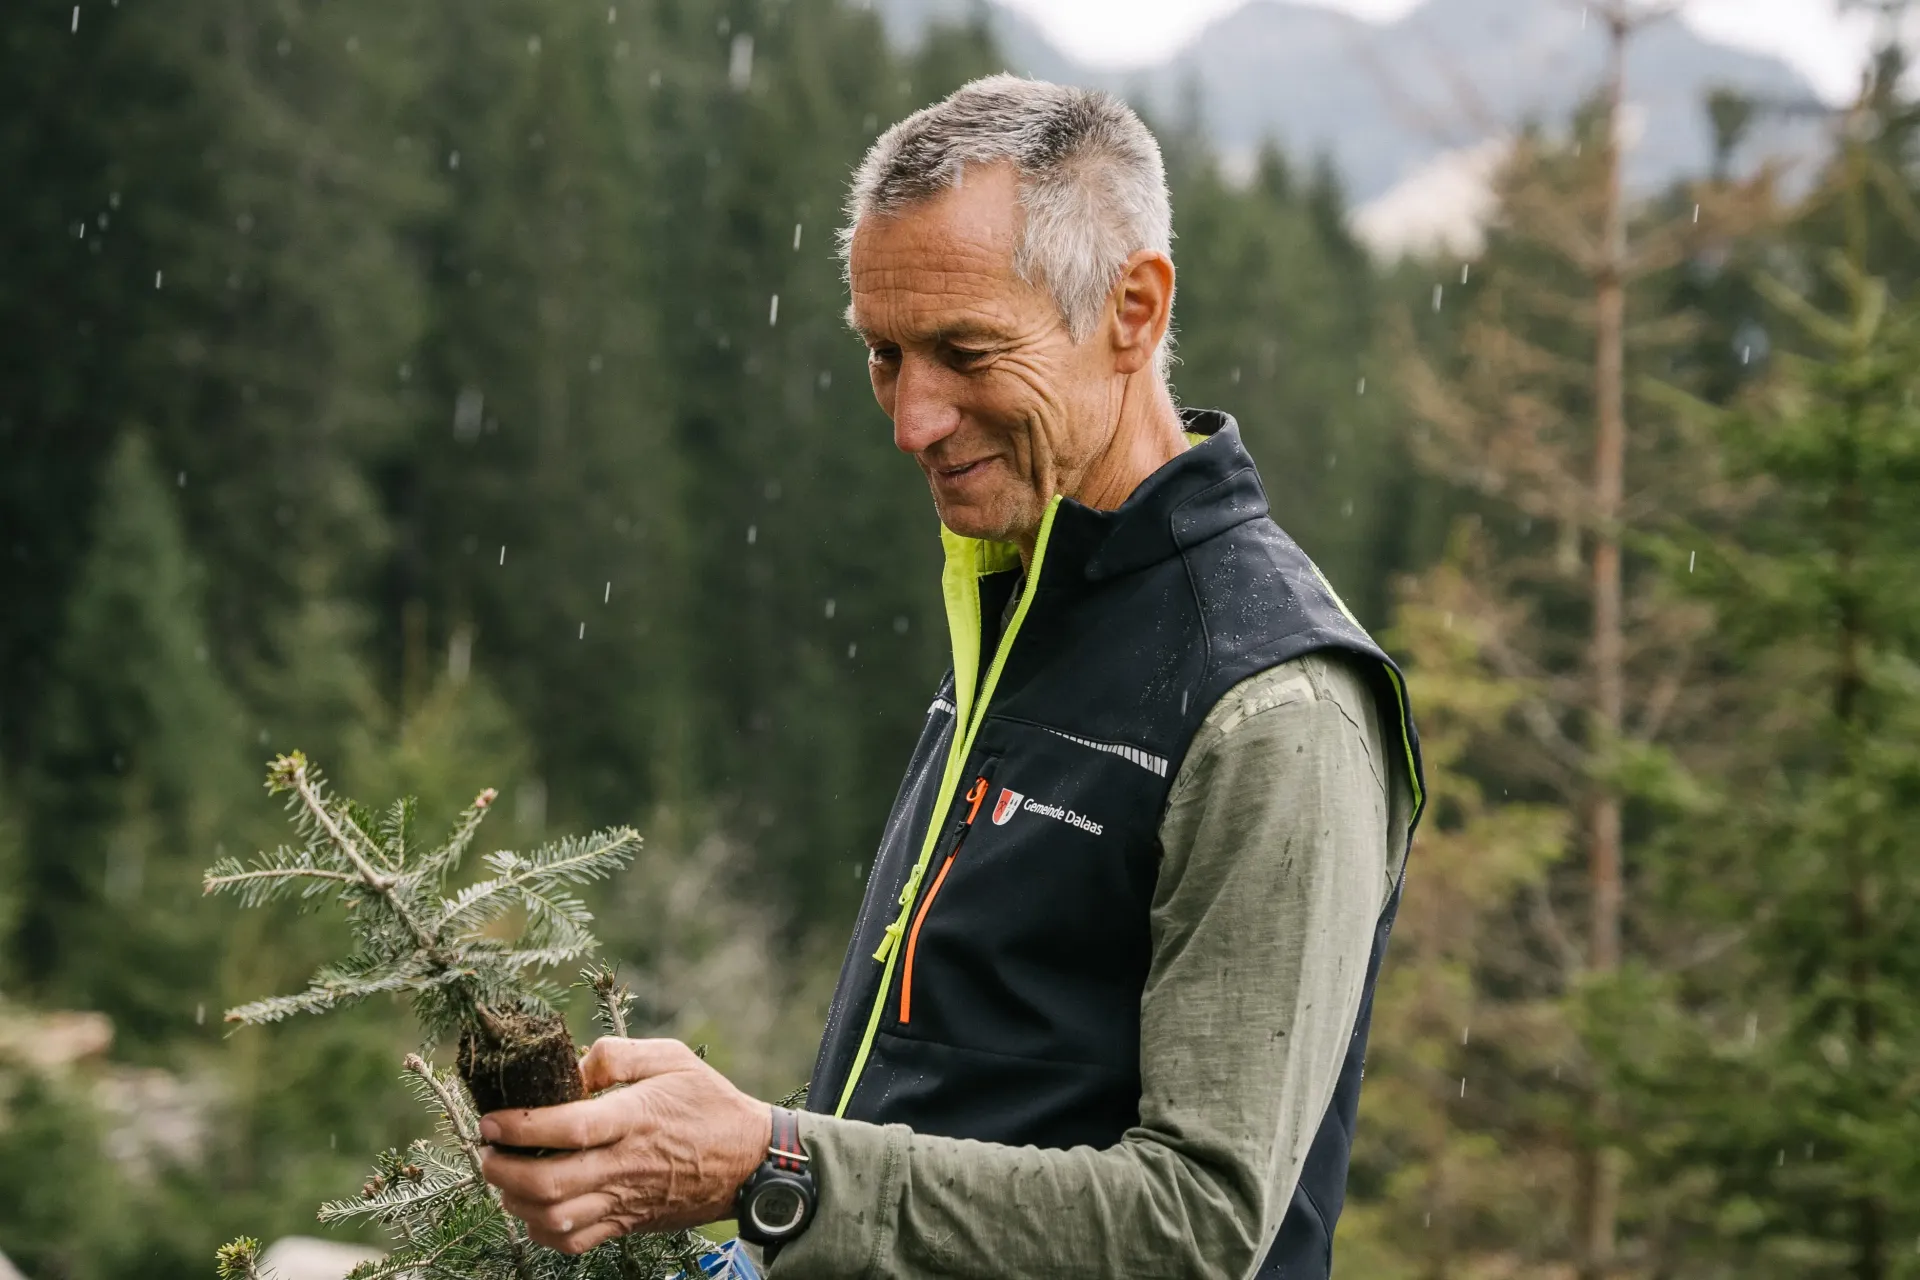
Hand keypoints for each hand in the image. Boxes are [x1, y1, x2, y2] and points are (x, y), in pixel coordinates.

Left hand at [477, 1037, 772, 1253]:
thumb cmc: (710, 1103)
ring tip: (504, 1178)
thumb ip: (618, 1053)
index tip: (491, 1120)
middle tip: (487, 1151)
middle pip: (549, 1184)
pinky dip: (541, 1231)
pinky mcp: (627, 1224)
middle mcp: (625, 1164)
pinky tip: (533, 1209)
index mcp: (634, 1118)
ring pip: (554, 1219)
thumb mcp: (672, 1058)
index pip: (566, 1128)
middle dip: (502, 1171)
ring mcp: (625, 1201)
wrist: (748, 1162)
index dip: (519, 1126)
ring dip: (515, 1202)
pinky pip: (573, 1242)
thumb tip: (573, 1066)